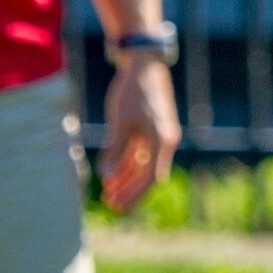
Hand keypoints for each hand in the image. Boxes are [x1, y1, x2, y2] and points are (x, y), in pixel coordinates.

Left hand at [98, 57, 180, 212]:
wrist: (144, 64)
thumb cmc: (133, 92)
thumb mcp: (120, 122)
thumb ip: (114, 150)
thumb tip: (106, 176)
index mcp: (161, 141)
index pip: (149, 178)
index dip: (134, 195)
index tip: (118, 207)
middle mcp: (165, 141)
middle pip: (148, 176)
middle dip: (131, 192)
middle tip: (112, 208)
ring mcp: (159, 136)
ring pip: (144, 166)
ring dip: (128, 180)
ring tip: (109, 193)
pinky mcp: (152, 129)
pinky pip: (142, 154)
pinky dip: (129, 165)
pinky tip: (114, 174)